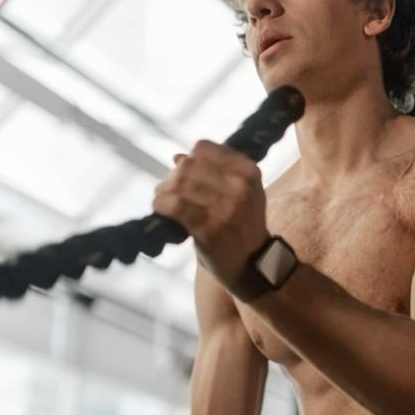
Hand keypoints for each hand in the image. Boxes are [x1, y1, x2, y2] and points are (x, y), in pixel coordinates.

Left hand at [152, 141, 268, 292]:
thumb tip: (177, 157)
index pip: (204, 148)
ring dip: (164, 192)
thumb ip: (212, 173)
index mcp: (248, 171)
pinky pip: (175, 206)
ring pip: (179, 184)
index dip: (189, 160)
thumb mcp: (239, 194)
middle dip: (173, 178)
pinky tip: (161, 210)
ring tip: (163, 202)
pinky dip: (162, 206)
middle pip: (188, 165)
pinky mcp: (209, 227)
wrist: (253, 265)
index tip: (187, 176)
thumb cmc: (242, 227)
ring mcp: (226, 207)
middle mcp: (240, 185)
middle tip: (168, 191)